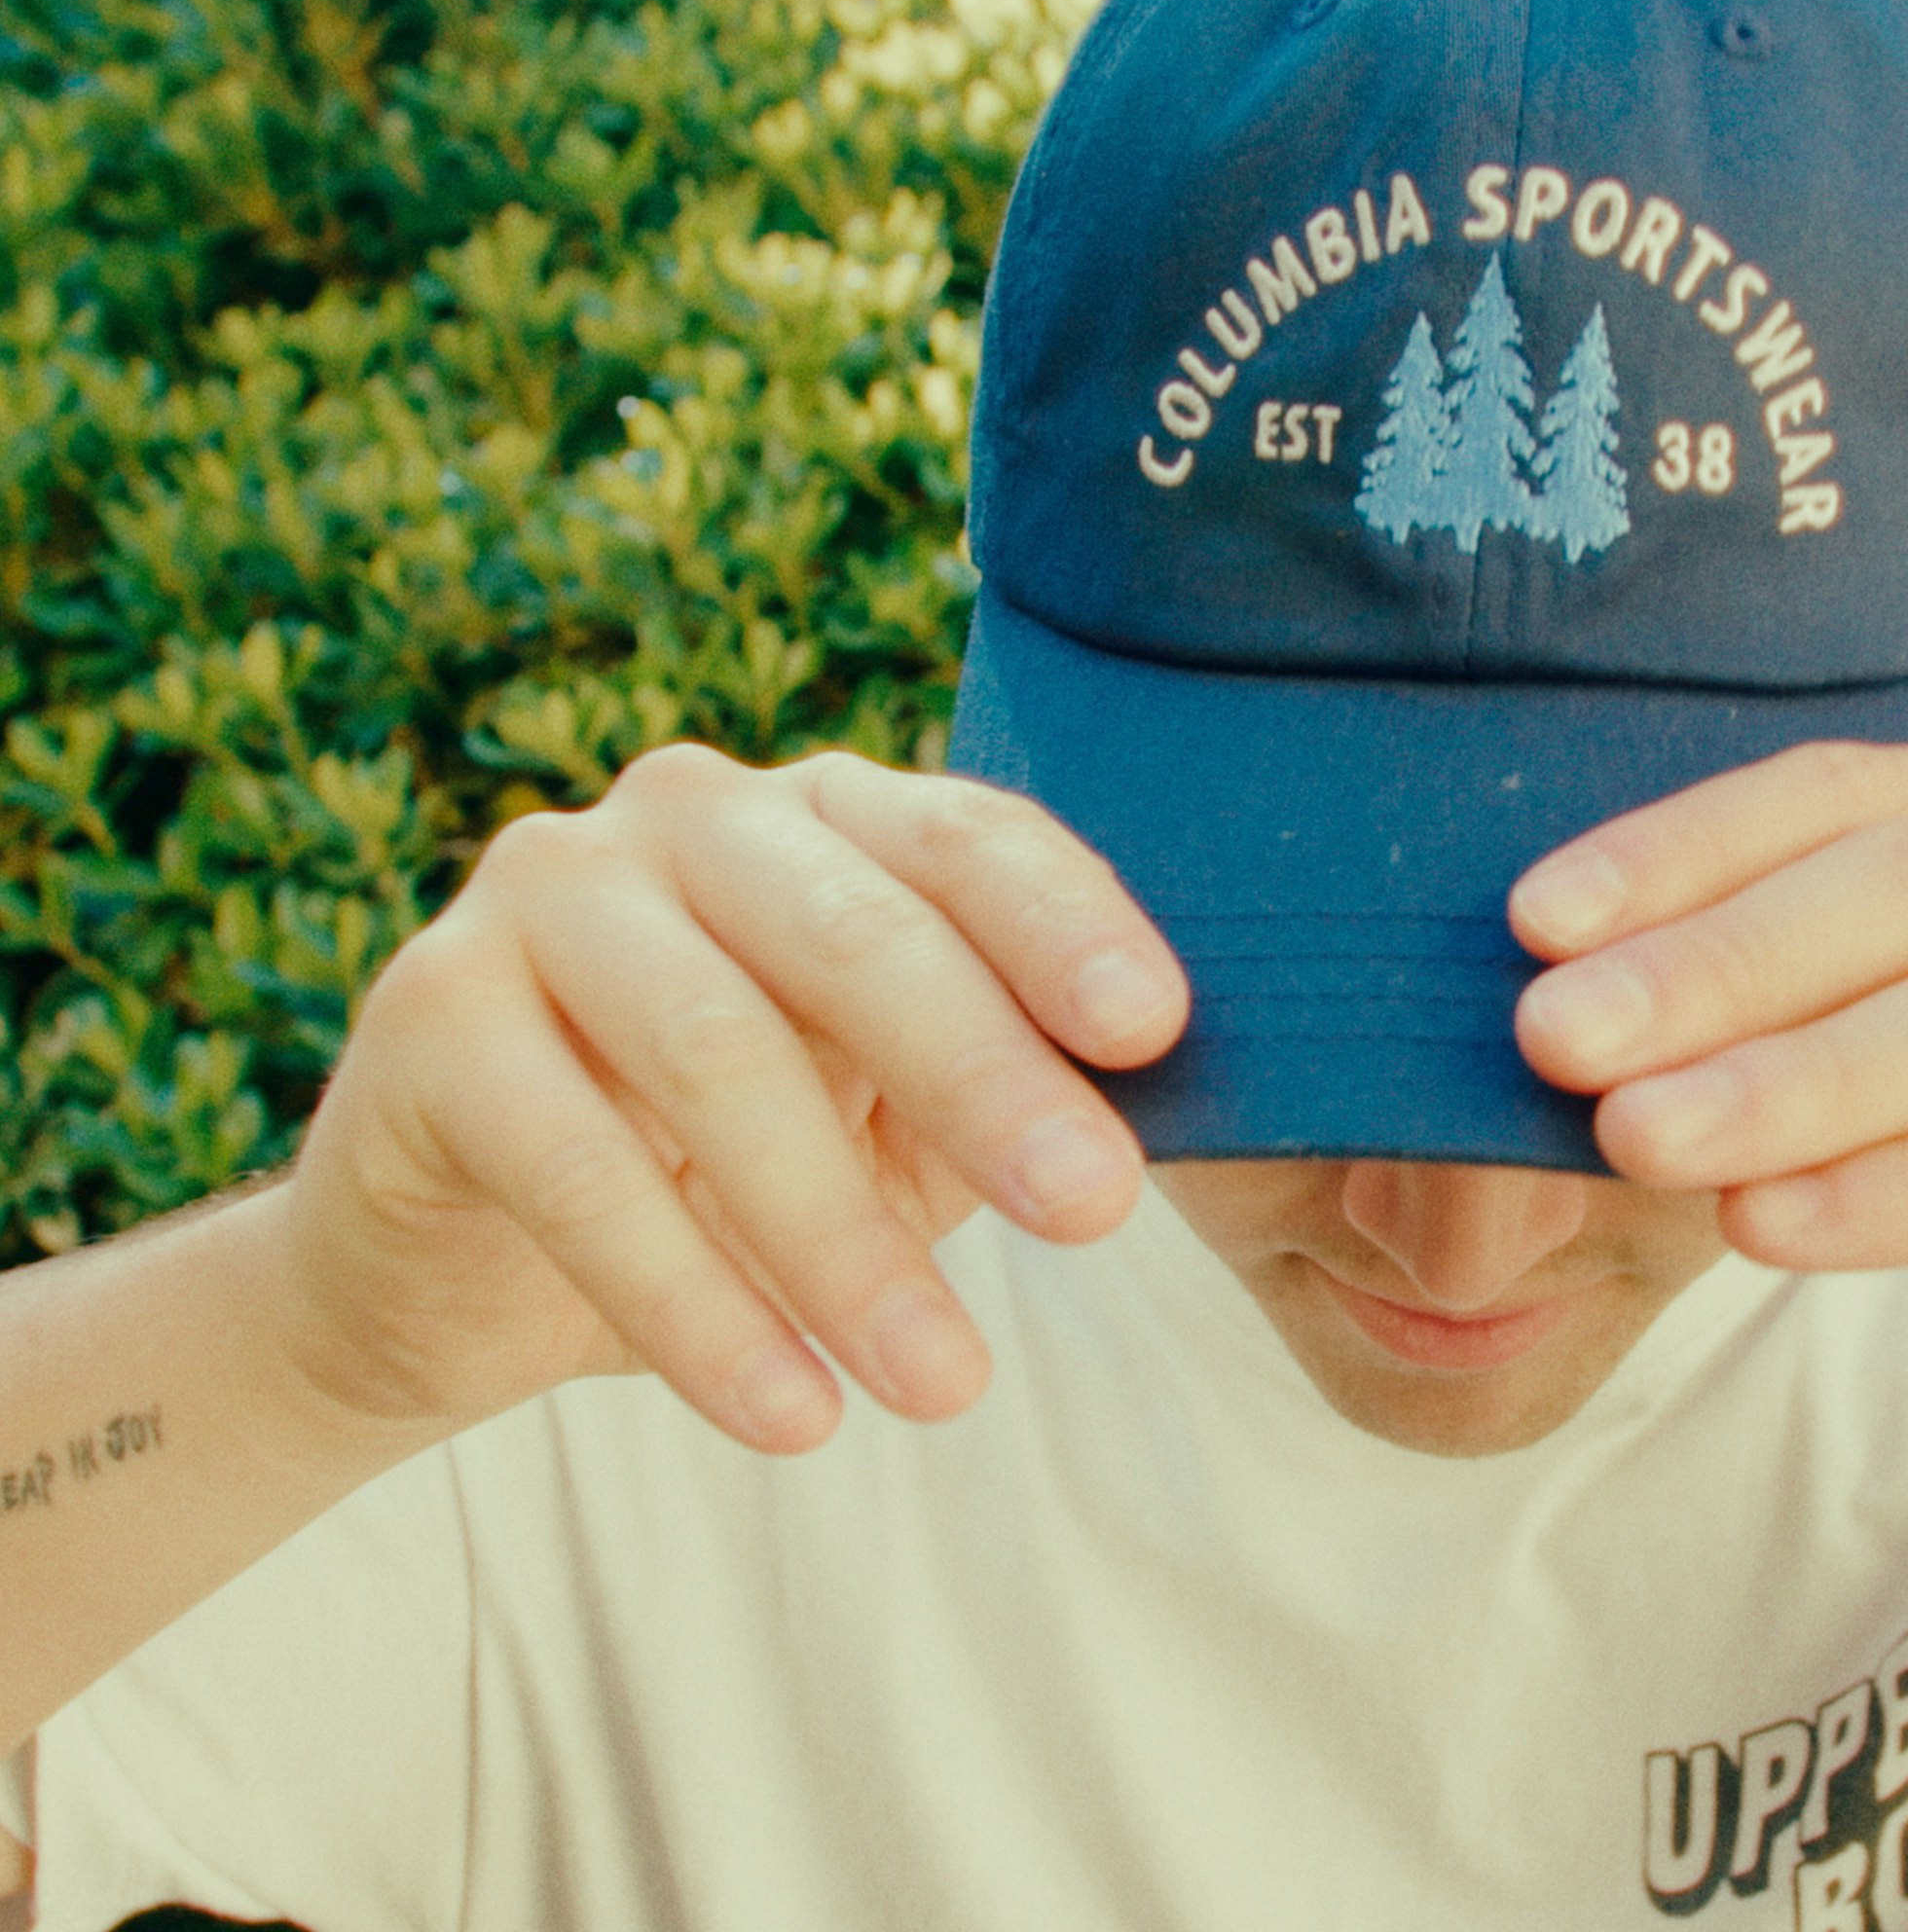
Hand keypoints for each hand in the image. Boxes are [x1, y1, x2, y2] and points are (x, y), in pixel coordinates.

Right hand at [280, 745, 1186, 1453]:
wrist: (467, 1258)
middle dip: (986, 1081)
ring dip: (845, 1240)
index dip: (1063, 925)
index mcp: (828, 816)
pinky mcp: (427, 1008)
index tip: (1156, 1031)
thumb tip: (1155, 1128)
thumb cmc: (732, 1167)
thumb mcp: (891, 1126)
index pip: (965, 838)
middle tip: (1093, 1214)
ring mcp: (545, 893)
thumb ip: (1003, 1095)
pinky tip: (791, 1415)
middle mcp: (689, 815)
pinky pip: (574, 1167)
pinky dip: (695, 1306)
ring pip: (717, 1056)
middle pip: (855, 935)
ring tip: (949, 1387)